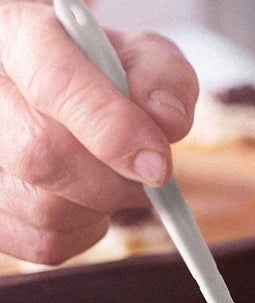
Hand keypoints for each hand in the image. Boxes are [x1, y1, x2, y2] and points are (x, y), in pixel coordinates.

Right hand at [0, 2, 197, 263]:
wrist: (62, 93)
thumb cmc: (104, 75)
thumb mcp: (140, 57)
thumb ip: (162, 78)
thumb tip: (166, 121)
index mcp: (15, 34)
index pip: (55, 82)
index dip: (112, 130)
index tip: (159, 167)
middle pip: (44, 156)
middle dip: (115, 179)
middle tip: (147, 173)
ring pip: (43, 209)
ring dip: (103, 208)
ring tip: (113, 178)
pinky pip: (43, 243)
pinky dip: (83, 233)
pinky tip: (87, 202)